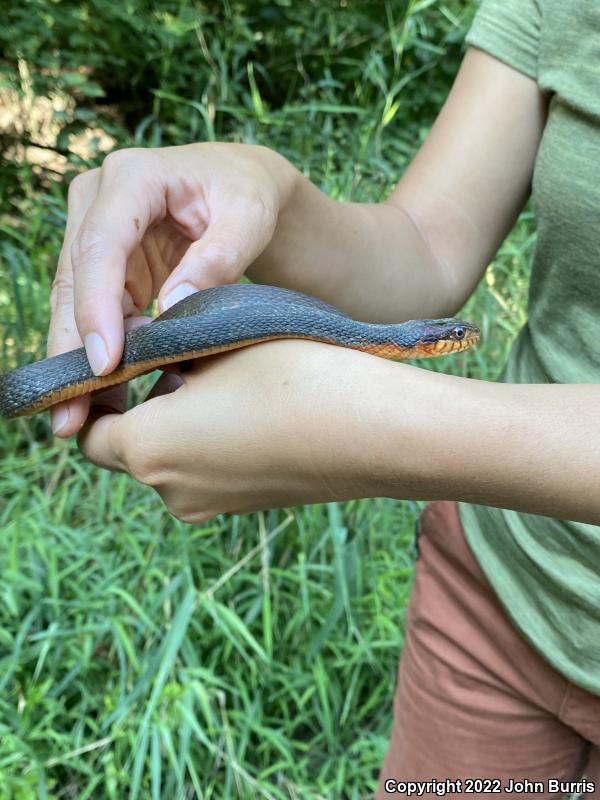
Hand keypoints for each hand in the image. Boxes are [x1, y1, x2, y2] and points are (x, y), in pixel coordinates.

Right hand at [48, 142, 295, 435]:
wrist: (242, 185)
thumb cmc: (248, 195)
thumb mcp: (249, 219)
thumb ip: (217, 258)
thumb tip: (172, 310)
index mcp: (133, 177)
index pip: (101, 246)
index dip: (96, 307)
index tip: (105, 364)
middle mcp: (98, 201)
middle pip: (74, 280)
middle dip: (70, 349)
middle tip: (68, 414)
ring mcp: (95, 232)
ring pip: (74, 303)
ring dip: (76, 361)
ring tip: (76, 419)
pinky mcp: (106, 264)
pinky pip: (95, 314)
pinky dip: (100, 353)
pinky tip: (101, 397)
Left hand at [77, 340, 386, 522]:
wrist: (374, 430)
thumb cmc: (292, 375)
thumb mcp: (216, 342)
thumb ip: (162, 346)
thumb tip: (140, 341)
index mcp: (148, 449)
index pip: (91, 432)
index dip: (97, 397)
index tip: (120, 362)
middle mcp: (171, 490)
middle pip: (130, 446)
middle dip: (141, 403)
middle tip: (172, 355)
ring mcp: (211, 504)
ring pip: (170, 457)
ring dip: (178, 419)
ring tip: (217, 373)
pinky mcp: (246, 506)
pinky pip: (206, 469)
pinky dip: (210, 439)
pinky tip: (248, 402)